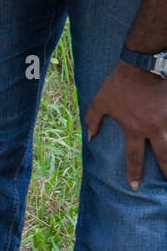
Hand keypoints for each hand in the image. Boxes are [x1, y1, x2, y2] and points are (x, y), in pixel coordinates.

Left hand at [84, 60, 166, 187]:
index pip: (134, 157)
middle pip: (163, 156)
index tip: (135, 186)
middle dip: (166, 171)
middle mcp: (153, 128)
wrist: (142, 64)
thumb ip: (93, 120)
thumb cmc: (119, 83)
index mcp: (134, 128)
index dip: (134, 173)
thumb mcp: (100, 101)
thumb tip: (90, 138)